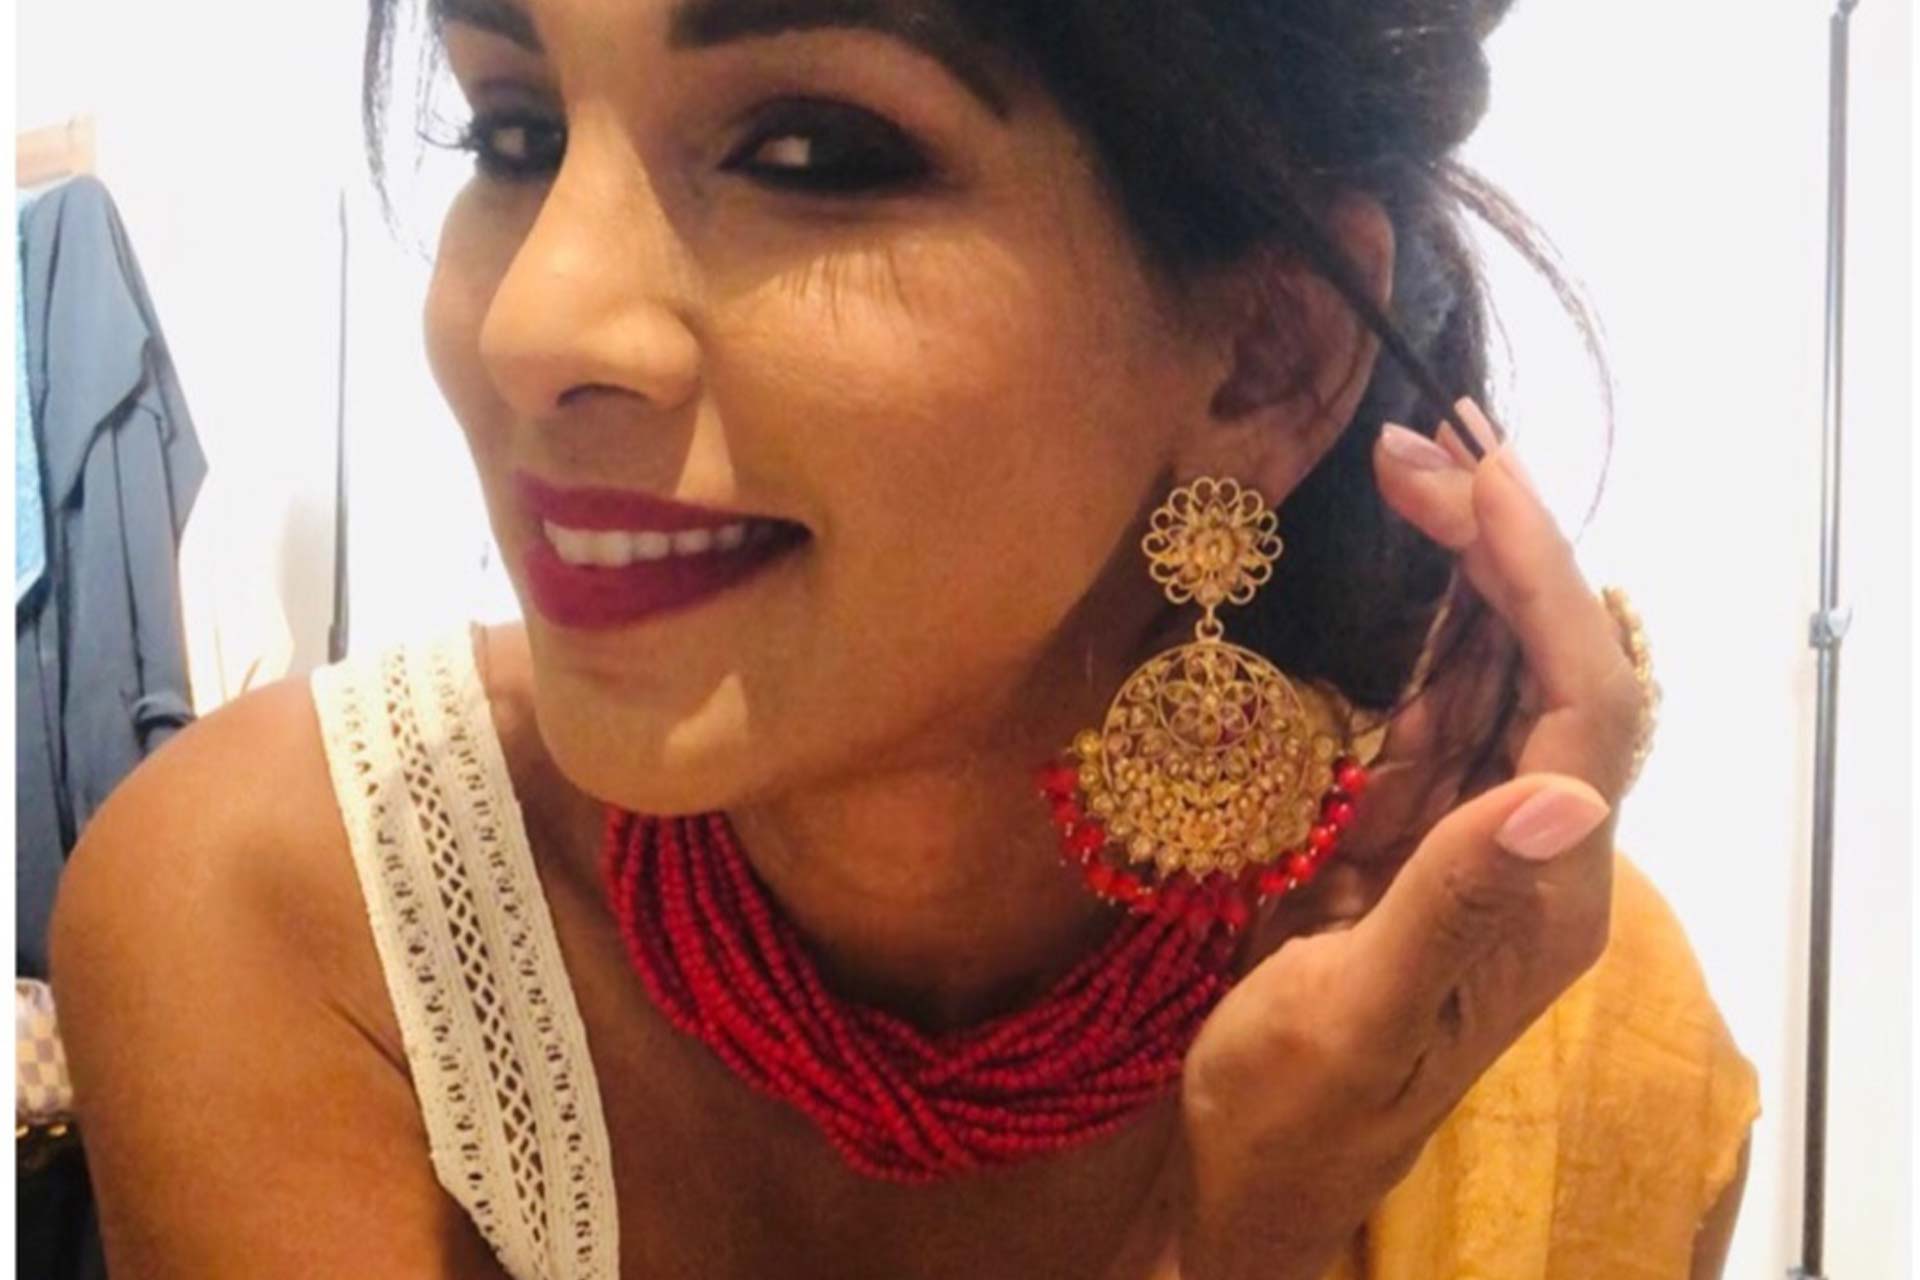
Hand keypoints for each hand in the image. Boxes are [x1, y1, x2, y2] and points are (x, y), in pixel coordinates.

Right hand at [1172, 400, 1646, 1279]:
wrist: (1252, 1172)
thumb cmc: (1299, 1109)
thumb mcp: (1363, 1017)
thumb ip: (1452, 902)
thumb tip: (1559, 793)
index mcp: (1544, 897)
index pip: (1582, 709)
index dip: (1544, 586)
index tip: (1484, 481)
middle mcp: (1531, 854)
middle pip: (1552, 672)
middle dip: (1505, 550)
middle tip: (1421, 451)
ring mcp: (1471, 840)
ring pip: (1500, 681)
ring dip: (1472, 574)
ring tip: (1422, 471)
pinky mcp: (1413, 839)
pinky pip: (1442, 717)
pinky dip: (1432, 634)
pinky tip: (1418, 573)